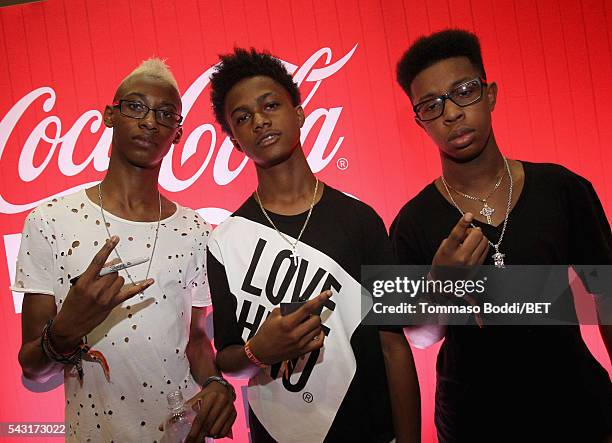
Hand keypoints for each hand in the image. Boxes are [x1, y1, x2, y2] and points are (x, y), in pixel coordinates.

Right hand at [51, 236, 153, 350]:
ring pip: (120, 279)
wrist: (70, 325)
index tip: (115, 239)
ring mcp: (106, 297)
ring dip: (115, 280)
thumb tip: (108, 265)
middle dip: (110, 271)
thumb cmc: (72, 305)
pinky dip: (141, 286)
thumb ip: (92, 275)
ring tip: (105, 288)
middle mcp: (96, 289)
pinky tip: (150, 281)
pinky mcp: (113, 304)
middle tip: (102, 277)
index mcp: (84, 282)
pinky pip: (131, 292)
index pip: (98, 261)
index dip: (107, 248)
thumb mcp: (77, 286)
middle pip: (112, 271)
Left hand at [185, 381, 236, 440]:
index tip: (188, 440)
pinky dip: (218, 435)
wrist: (221, 387)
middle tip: (193, 442)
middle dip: (199, 437)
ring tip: (203, 434)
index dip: (194, 431)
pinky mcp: (234, 414)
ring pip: (217, 430)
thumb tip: (164, 425)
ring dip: (209, 435)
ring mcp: (229, 408)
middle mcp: (221, 402)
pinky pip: (225, 431)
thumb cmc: (207, 394)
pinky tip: (212, 432)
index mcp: (210, 397)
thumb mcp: (195, 398)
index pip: (201, 418)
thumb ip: (182, 411)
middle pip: (208, 425)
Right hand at [248, 290, 331, 364]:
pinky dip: (320, 336)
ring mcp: (300, 343)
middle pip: (315, 320)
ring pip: (318, 330)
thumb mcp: (272, 316)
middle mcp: (295, 334)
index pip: (307, 308)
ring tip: (308, 323)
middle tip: (308, 315)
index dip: (319, 299)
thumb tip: (298, 306)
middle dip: (313, 314)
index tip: (326, 294)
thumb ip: (286, 309)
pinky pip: (319, 343)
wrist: (260, 352)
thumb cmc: (265, 334)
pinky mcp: (302, 351)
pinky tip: (316, 332)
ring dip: (315, 324)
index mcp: (287, 323)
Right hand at [432, 213, 488, 270]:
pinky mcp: (479, 265)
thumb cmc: (442, 262)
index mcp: (449, 251)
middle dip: (473, 230)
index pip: (456, 234)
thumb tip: (470, 230)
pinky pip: (486, 248)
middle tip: (466, 235)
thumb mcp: (442, 248)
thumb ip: (455, 238)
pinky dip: (482, 244)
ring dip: (478, 237)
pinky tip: (474, 247)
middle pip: (476, 234)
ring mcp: (472, 262)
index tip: (469, 214)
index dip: (463, 223)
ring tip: (470, 242)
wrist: (446, 282)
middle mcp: (461, 257)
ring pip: (484, 240)